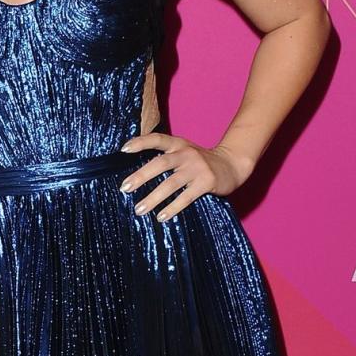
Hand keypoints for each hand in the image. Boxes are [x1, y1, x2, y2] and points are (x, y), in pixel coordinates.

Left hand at [118, 133, 253, 220]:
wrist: (232, 165)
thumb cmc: (200, 161)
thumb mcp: (184, 152)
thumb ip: (166, 157)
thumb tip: (136, 175)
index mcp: (178, 144)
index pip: (156, 139)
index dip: (140, 142)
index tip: (123, 149)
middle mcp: (186, 153)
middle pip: (160, 164)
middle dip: (141, 176)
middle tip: (125, 188)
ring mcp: (197, 168)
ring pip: (171, 183)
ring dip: (153, 198)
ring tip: (139, 209)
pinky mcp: (206, 182)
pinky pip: (186, 197)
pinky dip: (172, 208)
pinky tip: (161, 216)